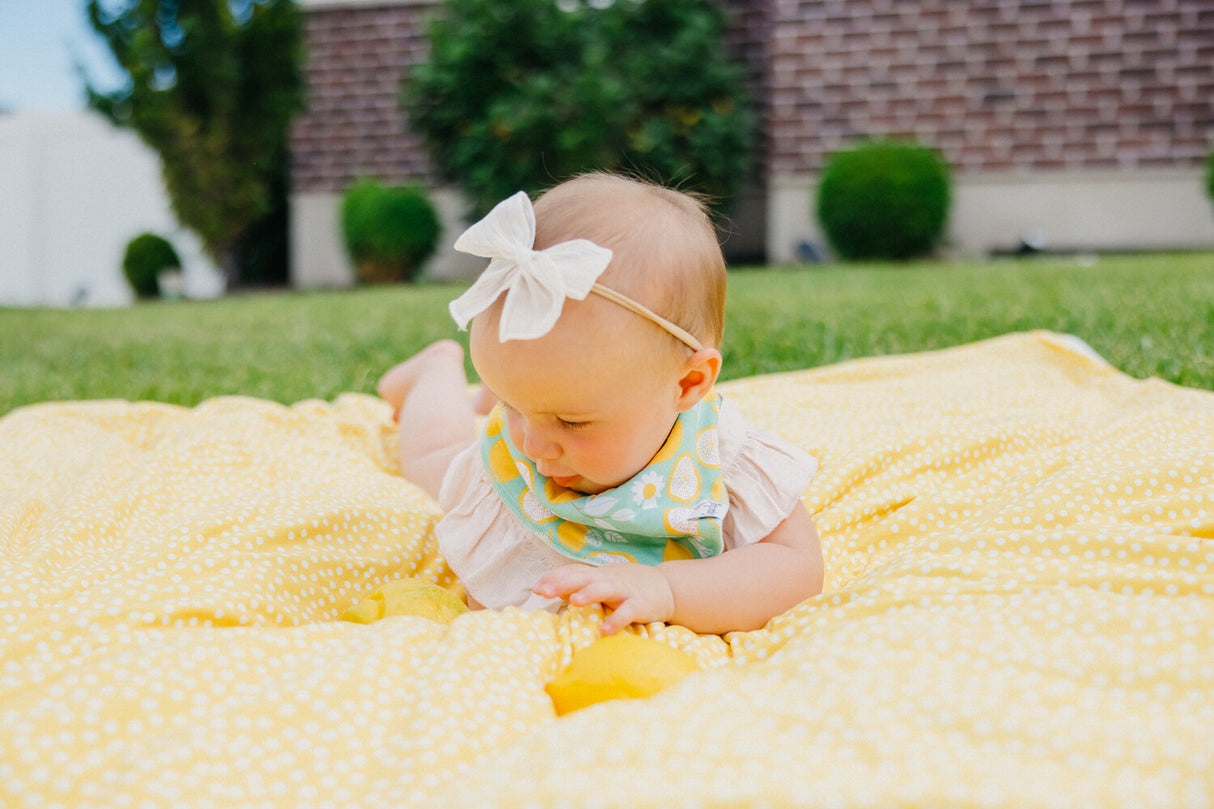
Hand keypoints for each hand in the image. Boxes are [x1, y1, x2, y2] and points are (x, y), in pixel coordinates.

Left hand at [532, 563, 675, 634]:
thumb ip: (578, 584)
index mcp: (597, 575)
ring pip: (605, 589)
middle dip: (563, 583)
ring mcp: (624, 591)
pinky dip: (617, 620)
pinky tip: (606, 630)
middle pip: (583, 578)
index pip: (572, 572)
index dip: (554, 578)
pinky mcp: (640, 605)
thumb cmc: (627, 586)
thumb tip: (551, 589)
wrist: (666, 587)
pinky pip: (628, 612)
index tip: (536, 588)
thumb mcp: (602, 581)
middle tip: (544, 591)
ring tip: (574, 602)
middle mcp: (608, 579)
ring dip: (589, 594)